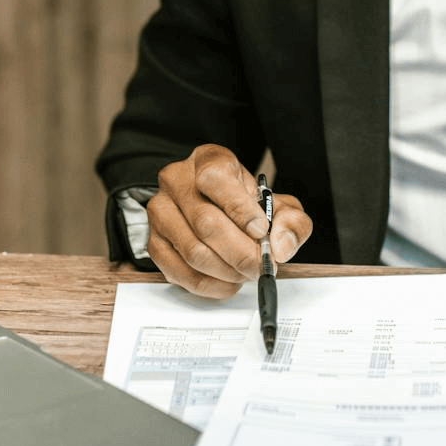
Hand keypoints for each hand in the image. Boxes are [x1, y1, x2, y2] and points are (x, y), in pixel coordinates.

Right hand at [145, 144, 312, 298]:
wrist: (220, 211)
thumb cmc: (247, 206)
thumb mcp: (279, 205)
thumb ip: (291, 222)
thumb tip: (280, 245)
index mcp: (207, 160)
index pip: (215, 180)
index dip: (240, 210)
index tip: (261, 231)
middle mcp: (176, 181)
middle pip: (205, 223)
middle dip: (240, 252)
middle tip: (261, 266)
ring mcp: (161, 212)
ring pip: (193, 252)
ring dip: (227, 271)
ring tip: (247, 272)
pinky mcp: (154, 242)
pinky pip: (180, 272)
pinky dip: (210, 285)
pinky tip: (228, 281)